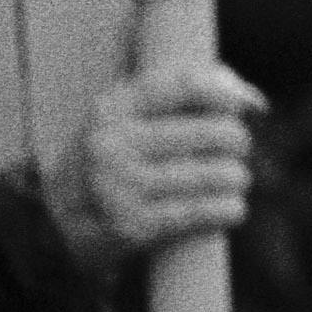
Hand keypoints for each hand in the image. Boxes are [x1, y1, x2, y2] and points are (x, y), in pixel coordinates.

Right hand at [50, 52, 261, 273]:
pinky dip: (229, 209)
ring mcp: (123, 186)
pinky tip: (231, 208)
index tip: (246, 105)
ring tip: (234, 181)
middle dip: (237, 142)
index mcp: (112, 108)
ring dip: (237, 179)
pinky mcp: (134, 226)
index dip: (228, 92)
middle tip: (235, 151)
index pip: (186, 84)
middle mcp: (114, 143)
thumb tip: (255, 101)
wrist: (55, 224)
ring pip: (217, 174)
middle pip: (214, 132)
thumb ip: (183, 94)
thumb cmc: (112, 161)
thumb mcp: (126, 118)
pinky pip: (204, 211)